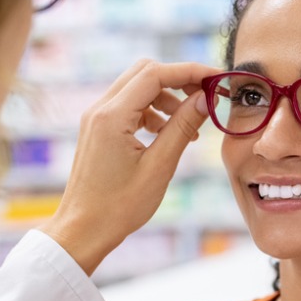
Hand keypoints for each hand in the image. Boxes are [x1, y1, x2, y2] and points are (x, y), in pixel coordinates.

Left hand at [39, 60, 218, 274]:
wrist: (84, 229)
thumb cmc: (119, 206)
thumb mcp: (159, 166)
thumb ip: (182, 127)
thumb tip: (205, 99)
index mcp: (112, 116)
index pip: (155, 74)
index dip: (190, 71)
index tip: (217, 79)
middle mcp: (100, 109)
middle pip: (145, 72)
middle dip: (179, 79)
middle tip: (206, 97)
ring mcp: (96, 118)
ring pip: (138, 87)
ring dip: (167, 97)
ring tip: (189, 126)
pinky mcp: (98, 128)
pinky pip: (130, 105)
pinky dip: (153, 111)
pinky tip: (168, 134)